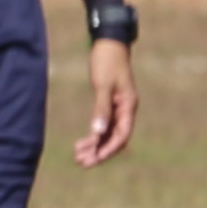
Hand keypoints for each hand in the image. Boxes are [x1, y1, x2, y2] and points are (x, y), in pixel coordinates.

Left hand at [72, 39, 135, 167]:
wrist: (109, 44)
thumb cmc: (107, 62)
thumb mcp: (103, 85)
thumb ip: (101, 109)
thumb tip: (97, 132)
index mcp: (128, 107)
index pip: (121, 136)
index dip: (108, 149)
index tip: (94, 159)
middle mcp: (125, 110)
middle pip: (115, 139)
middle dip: (100, 152)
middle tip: (82, 163)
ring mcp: (118, 108)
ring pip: (108, 134)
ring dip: (95, 146)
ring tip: (78, 156)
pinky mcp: (109, 104)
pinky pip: (103, 125)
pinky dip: (93, 135)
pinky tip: (82, 142)